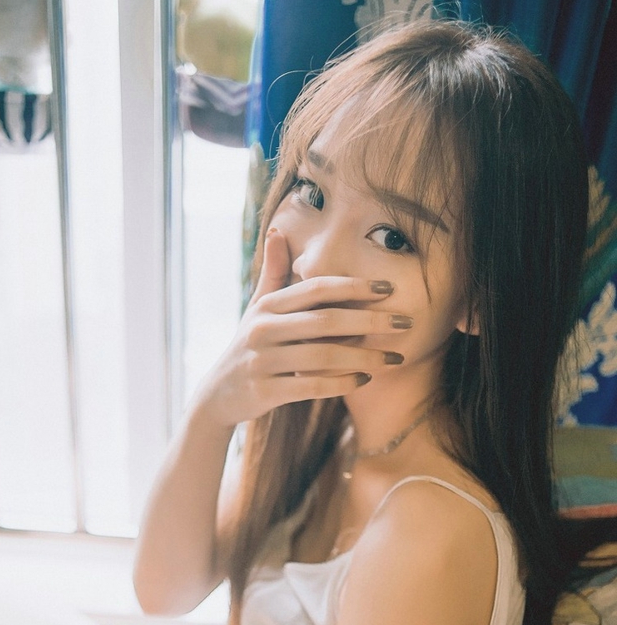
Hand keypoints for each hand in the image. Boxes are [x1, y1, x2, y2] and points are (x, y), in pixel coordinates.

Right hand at [197, 228, 410, 428]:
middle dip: (371, 321)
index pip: (317, 289)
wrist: (218, 394)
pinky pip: (312, 386)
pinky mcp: (266, 391)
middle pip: (326, 321)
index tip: (390, 288)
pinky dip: (342, 383)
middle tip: (406, 322)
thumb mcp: (257, 308)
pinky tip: (365, 380)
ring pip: (324, 357)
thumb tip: (276, 230)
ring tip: (394, 359)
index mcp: (268, 306)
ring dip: (365, 357)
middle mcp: (263, 329)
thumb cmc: (249, 345)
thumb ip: (273, 273)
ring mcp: (263, 361)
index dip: (355, 287)